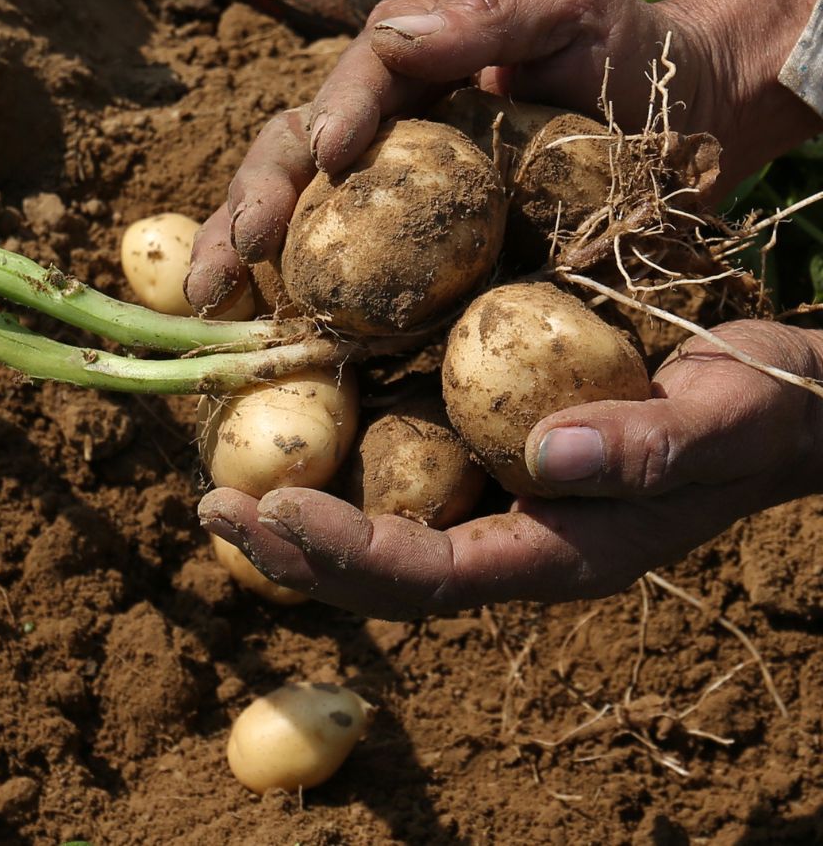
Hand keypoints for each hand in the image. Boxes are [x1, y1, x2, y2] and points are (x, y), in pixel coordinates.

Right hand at [185, 0, 822, 316]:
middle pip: (292, 155)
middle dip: (249, 206)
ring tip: (211, 304)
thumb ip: (495, 11)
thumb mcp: (572, 6)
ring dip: (243, 257)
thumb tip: (395, 40)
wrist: (685, 119)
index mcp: (410, 62)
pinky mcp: (406, 248)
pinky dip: (290, 297)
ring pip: (296, 215)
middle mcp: (380, 124)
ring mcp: (385, 189)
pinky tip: (263, 336)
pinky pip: (336, 268)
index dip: (331, 117)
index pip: (351, 82)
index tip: (329, 153)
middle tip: (224, 261)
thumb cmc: (627, 55)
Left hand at [198, 321, 822, 618]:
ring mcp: (495, 502)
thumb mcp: (728, 419)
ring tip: (216, 487)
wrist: (783, 402)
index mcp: (561, 552)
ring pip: (376, 528)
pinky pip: (398, 473)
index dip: (352, 552)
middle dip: (294, 549)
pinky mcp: (486, 455)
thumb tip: (544, 455)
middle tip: (212, 508)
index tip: (277, 511)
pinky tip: (283, 424)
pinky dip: (335, 458)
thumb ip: (650, 445)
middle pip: (382, 569)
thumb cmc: (764, 411)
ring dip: (295, 515)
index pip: (436, 575)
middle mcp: (511, 537)